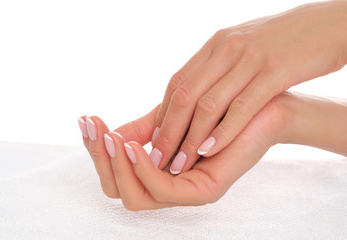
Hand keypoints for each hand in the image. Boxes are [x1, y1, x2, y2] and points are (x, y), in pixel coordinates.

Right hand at [78, 93, 289, 209]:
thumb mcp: (170, 116)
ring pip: (133, 196)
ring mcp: (186, 192)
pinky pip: (162, 191)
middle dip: (100, 158)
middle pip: (118, 190)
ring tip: (109, 136)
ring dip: (116, 165)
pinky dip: (143, 170)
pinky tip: (133, 146)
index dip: (96, 149)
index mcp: (160, 171)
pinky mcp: (205, 191)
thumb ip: (141, 129)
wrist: (260, 104)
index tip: (86, 119)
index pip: (115, 174)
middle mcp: (170, 186)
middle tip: (92, 126)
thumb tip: (107, 132)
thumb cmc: (217, 108)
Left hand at [151, 0, 346, 174]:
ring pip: (208, 104)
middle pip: (185, 95)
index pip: (177, 82)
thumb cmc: (281, 44)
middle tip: (157, 158)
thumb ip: (218, 68)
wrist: (325, 26)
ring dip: (190, 138)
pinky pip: (242, 107)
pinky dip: (223, 131)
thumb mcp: (242, 50)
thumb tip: (196, 95)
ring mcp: (250, 59)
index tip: (154, 139)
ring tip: (178, 164)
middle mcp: (227, 49)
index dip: (163, 113)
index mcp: (216, 45)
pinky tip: (210, 151)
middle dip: (168, 131)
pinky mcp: (274, 71)